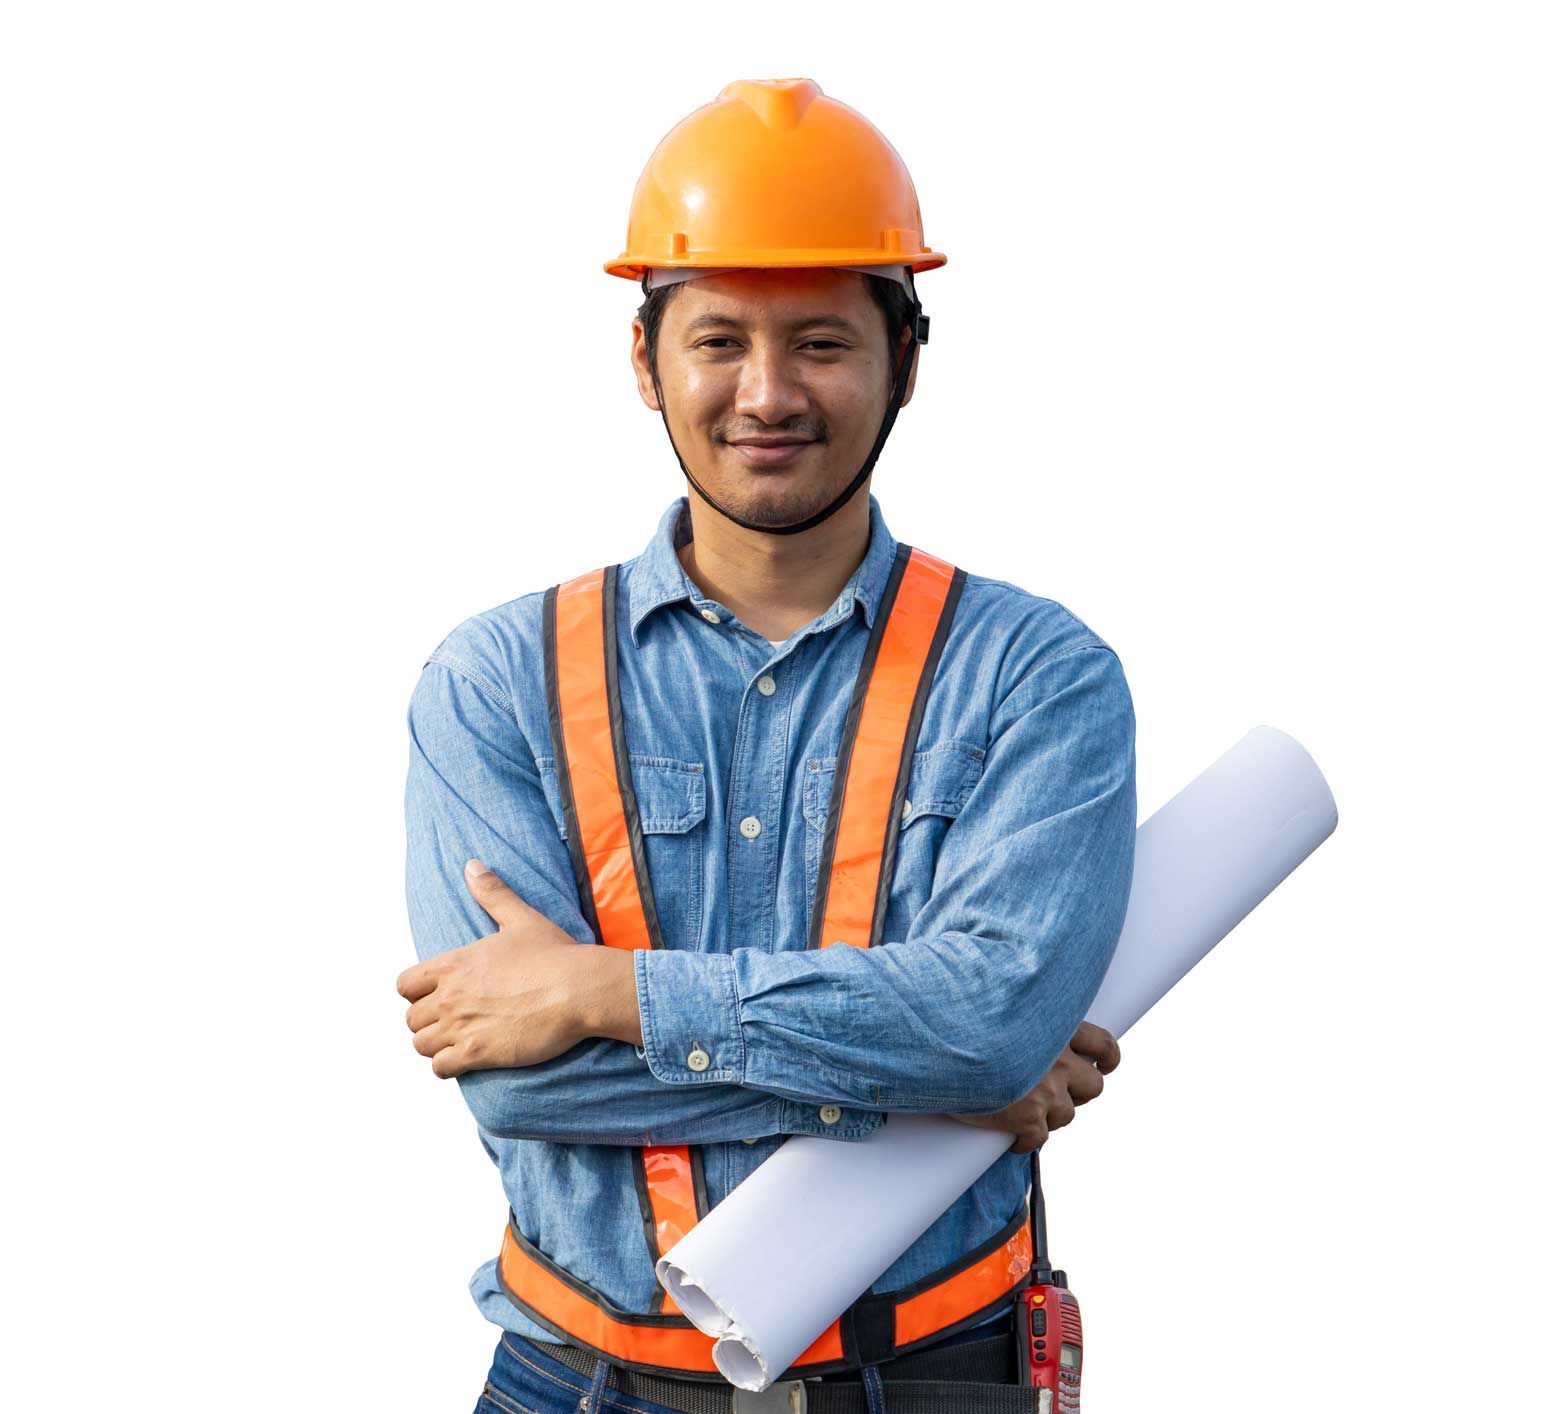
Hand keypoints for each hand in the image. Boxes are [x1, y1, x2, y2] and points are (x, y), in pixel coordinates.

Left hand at [395, 859, 594, 1077]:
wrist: (579, 989)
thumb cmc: (555, 954)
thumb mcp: (520, 918)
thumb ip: (492, 893)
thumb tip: (472, 866)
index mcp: (454, 964)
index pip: (405, 985)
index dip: (417, 993)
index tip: (437, 996)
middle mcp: (449, 996)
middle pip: (411, 1019)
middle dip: (429, 1021)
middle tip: (455, 1021)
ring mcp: (460, 1027)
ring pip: (421, 1045)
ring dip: (437, 1045)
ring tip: (460, 1042)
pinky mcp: (477, 1054)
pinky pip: (440, 1068)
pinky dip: (449, 1066)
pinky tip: (468, 1059)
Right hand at [944, 1022, 1120, 1153]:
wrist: (938, 1047)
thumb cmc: (961, 1020)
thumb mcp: (997, 1005)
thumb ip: (1020, 1017)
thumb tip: (1021, 1028)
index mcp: (1056, 1025)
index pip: (1103, 1043)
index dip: (1107, 1058)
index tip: (1104, 1064)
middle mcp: (1058, 1058)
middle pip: (1093, 1085)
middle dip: (1078, 1091)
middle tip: (1056, 1091)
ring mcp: (1047, 1090)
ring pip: (1067, 1114)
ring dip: (1050, 1115)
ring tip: (1026, 1110)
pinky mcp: (1028, 1118)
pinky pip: (1038, 1139)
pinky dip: (1026, 1140)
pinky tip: (1011, 1136)